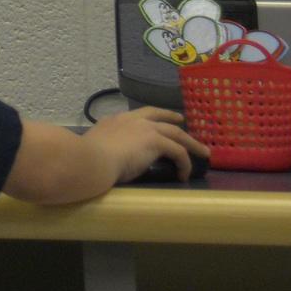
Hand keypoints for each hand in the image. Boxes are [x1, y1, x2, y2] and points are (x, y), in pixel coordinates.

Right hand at [90, 105, 207, 182]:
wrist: (91, 160)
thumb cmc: (88, 158)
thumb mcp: (97, 146)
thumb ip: (108, 147)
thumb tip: (113, 157)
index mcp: (114, 121)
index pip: (136, 115)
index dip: (149, 117)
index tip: (154, 120)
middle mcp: (131, 120)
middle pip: (158, 116)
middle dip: (171, 117)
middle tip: (182, 120)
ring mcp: (145, 129)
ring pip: (176, 133)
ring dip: (191, 143)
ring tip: (202, 152)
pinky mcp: (156, 141)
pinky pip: (178, 152)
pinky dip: (184, 164)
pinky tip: (184, 174)